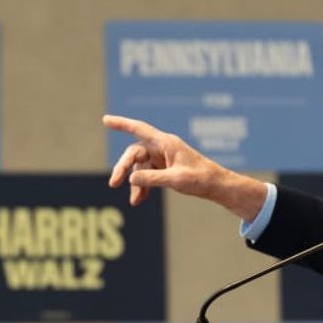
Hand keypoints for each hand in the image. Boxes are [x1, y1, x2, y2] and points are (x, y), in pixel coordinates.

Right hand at [103, 115, 265, 220]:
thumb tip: (131, 178)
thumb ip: (152, 178)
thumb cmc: (200, 179)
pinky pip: (147, 174)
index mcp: (166, 143)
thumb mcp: (175, 180)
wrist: (216, 185)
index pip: (139, 129)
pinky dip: (143, 186)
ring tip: (135, 202)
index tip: (106, 119)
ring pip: (140, 168)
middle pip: (134, 153)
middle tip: (113, 183)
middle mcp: (162, 147)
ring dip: (135, 184)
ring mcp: (163, 157)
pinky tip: (139, 200)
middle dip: (123, 168)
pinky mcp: (165, 167)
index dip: (122, 124)